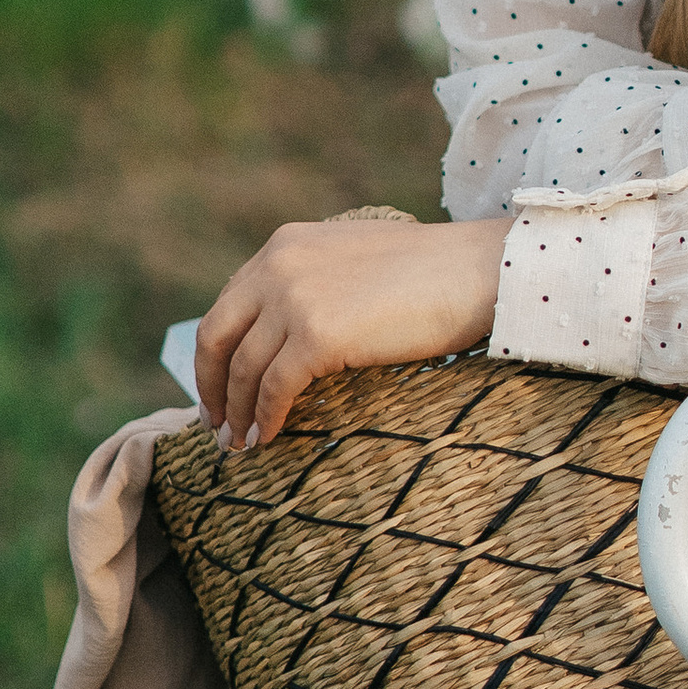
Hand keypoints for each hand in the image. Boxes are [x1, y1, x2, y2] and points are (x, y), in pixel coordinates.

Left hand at [195, 209, 510, 452]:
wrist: (477, 270)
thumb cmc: (431, 272)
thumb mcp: (352, 260)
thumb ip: (312, 282)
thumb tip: (286, 333)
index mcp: (285, 244)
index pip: (228, 304)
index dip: (217, 352)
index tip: (220, 385)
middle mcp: (279, 266)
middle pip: (216, 337)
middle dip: (210, 386)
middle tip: (216, 424)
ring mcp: (295, 300)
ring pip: (243, 369)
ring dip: (238, 413)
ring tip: (242, 443)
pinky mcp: (317, 336)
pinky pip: (274, 388)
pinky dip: (266, 418)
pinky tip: (270, 438)